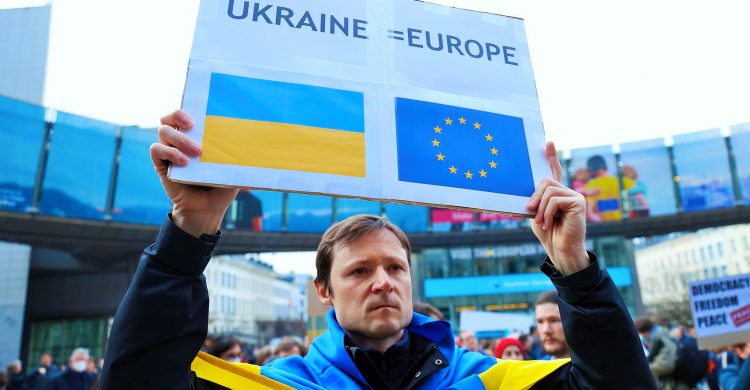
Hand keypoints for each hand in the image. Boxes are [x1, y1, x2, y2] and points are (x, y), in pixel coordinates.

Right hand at [150, 109, 237, 236]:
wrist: (208, 209)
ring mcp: (169, 153)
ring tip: (197, 152)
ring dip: (179, 139)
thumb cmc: (221, 186)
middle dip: (177, 116)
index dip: (185, 109)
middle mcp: (178, 142)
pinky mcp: (161, 165)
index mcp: (194, 137)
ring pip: (163, 132)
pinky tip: (185, 162)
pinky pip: (156, 150)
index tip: (198, 116)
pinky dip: (169, 152)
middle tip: (192, 126)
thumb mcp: (232, 169)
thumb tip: (258, 151)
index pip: (183, 115)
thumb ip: (239, 157)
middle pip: (167, 118)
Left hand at [526, 142, 587, 275]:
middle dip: (534, 196)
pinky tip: (549, 224)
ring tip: (541, 222)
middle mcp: (567, 191)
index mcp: (557, 193)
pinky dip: (547, 213)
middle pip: (546, 182)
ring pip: (549, 191)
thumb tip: (528, 193)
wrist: (560, 249)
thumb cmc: (548, 233)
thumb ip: (535, 200)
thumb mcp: (536, 214)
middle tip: (530, 210)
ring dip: (540, 209)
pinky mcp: (578, 202)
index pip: (554, 172)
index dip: (552, 157)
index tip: (549, 142)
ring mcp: (574, 196)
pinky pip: (555, 200)